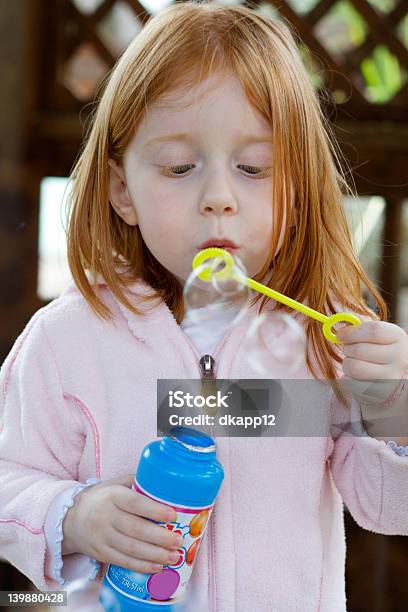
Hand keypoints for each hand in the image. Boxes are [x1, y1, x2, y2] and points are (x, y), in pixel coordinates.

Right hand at [61, 474, 182, 573]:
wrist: (70, 518)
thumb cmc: (101, 498)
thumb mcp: (115, 484)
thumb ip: (136, 482)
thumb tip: (165, 481)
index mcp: (112, 496)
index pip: (135, 503)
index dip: (155, 510)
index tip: (173, 516)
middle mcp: (105, 516)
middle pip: (136, 529)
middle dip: (160, 538)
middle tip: (179, 541)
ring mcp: (102, 537)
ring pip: (131, 549)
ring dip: (155, 555)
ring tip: (174, 557)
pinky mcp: (100, 554)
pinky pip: (123, 561)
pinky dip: (142, 566)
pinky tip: (158, 567)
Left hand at [337, 320, 407, 405]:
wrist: (394, 376)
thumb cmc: (380, 350)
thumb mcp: (376, 335)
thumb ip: (359, 328)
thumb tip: (340, 328)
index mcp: (398, 337)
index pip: (374, 331)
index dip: (352, 332)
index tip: (340, 334)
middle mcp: (400, 357)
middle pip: (360, 350)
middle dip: (347, 348)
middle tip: (348, 349)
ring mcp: (392, 376)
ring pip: (354, 367)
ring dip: (347, 363)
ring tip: (352, 361)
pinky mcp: (382, 392)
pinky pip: (353, 383)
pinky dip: (349, 377)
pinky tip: (357, 375)